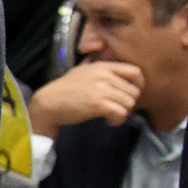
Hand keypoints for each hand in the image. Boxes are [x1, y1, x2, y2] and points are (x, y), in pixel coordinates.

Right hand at [27, 59, 142, 138]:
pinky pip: (120, 113)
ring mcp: (101, 90)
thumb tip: (119, 75)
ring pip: (129, 104)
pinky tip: (108, 121)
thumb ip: (101, 71)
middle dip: (128, 103)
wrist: (48, 103)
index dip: (138, 85)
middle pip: (134, 91)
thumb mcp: (83, 72)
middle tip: (117, 108)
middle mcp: (104, 75)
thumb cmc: (65, 89)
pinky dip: (117, 120)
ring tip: (111, 115)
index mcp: (102, 66)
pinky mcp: (98, 104)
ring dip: (123, 113)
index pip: (135, 72)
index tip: (130, 94)